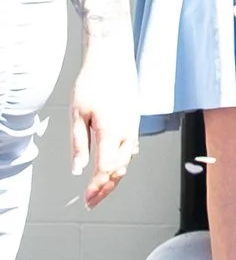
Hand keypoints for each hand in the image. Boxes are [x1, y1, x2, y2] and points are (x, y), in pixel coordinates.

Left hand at [66, 44, 137, 204]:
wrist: (111, 58)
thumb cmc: (94, 81)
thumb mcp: (77, 114)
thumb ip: (78, 144)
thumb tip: (78, 168)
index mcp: (111, 132)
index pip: (105, 170)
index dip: (96, 188)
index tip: (86, 198)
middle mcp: (127, 132)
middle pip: (119, 171)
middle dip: (105, 189)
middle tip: (92, 200)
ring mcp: (133, 126)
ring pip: (127, 161)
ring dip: (115, 178)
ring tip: (101, 188)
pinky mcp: (135, 120)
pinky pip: (131, 149)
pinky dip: (123, 163)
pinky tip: (116, 165)